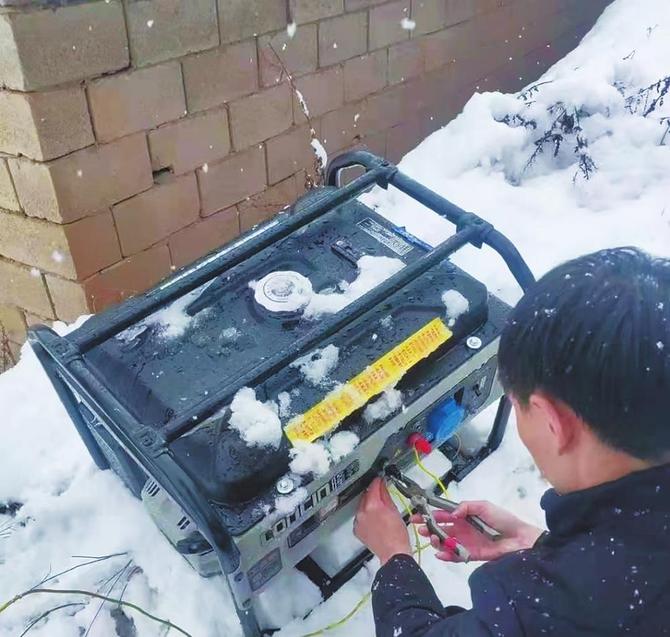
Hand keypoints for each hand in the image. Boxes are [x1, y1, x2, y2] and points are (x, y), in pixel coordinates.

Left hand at [354, 478, 411, 564]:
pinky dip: (365, 516)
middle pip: (366, 496)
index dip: (378, 481)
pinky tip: (374, 520)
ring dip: (369, 505)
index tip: (380, 479)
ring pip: (362, 506)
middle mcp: (362, 513)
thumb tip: (383, 486)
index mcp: (373, 506)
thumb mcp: (394, 510)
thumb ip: (386, 496)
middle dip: (373, 493)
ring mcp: (358, 522)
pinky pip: (359, 517)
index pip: (373, 487)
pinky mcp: (357, 530)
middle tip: (381, 493)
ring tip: (379, 510)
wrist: (393, 553)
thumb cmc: (397, 536)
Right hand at [412, 500, 543, 562]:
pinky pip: (455, 556)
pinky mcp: (471, 555)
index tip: (417, 515)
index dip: (429, 514)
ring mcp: (465, 542)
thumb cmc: (502, 518)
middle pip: (440, 529)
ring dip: (436, 541)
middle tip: (421, 529)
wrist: (519, 538)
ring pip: (445, 543)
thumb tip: (451, 513)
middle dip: (429, 528)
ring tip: (432, 539)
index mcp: (463, 516)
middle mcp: (462, 528)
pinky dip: (446, 556)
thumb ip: (466, 506)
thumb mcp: (483, 506)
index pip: (442, 514)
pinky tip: (439, 553)